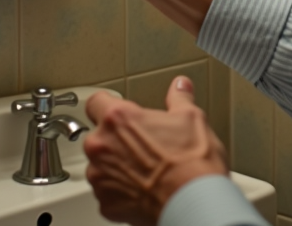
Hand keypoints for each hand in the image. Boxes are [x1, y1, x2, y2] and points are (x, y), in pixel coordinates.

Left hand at [83, 77, 227, 225]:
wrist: (195, 203)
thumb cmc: (192, 163)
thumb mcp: (191, 119)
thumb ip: (179, 99)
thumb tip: (180, 87)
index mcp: (118, 119)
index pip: (96, 102)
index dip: (107, 106)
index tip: (117, 113)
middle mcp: (101, 147)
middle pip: (98, 137)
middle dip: (115, 141)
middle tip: (142, 145)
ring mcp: (100, 177)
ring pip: (100, 167)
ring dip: (116, 167)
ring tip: (145, 171)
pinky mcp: (105, 204)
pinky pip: (108, 193)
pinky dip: (121, 192)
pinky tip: (143, 189)